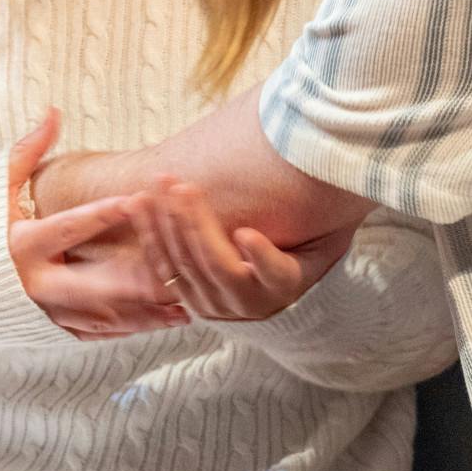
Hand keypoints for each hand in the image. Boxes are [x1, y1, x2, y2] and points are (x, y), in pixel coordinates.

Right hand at [7, 112, 186, 340]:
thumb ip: (28, 150)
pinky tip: (167, 319)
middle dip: (135, 277)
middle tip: (176, 264)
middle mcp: (34, 284)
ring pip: (102, 315)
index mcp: (21, 245)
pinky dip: (134, 327)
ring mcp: (45, 312)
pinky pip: (98, 333)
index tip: (138, 198)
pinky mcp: (52, 331)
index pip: (69, 226)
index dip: (103, 213)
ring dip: (145, 310)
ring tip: (187, 299)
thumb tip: (54, 110)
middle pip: (92, 283)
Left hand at [126, 177, 356, 321]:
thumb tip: (334, 165)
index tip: (247, 233)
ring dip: (166, 225)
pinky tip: (137, 204)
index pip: (275, 273)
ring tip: (157, 187)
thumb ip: (320, 215)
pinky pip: (163, 269)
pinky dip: (148, 236)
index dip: (261, 256)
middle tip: (182, 186)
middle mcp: (249, 303)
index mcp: (287, 287)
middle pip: (219, 265)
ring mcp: (215, 305)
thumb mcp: (323, 238)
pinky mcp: (189, 299)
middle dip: (196, 224)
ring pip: (185, 267)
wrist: (279, 301)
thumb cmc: (305, 252)